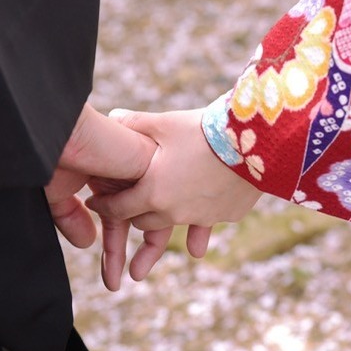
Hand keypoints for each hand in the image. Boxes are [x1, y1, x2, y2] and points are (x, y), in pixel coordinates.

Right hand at [45, 104, 159, 288]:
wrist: (58, 131)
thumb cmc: (52, 155)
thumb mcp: (59, 193)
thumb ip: (72, 217)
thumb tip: (90, 244)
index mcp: (109, 177)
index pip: (120, 218)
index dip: (116, 250)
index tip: (114, 280)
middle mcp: (130, 174)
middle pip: (145, 219)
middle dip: (138, 252)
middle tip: (131, 279)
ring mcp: (144, 169)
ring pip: (160, 212)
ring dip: (152, 245)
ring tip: (138, 274)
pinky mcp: (154, 165)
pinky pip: (168, 201)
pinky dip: (162, 226)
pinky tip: (153, 240)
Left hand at [87, 109, 261, 280]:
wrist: (255, 142)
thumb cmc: (203, 130)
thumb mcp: (164, 123)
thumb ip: (134, 123)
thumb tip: (112, 116)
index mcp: (152, 193)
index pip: (117, 208)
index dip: (103, 205)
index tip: (95, 203)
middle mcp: (174, 212)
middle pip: (143, 222)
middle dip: (131, 215)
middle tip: (125, 208)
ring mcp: (202, 217)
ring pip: (173, 225)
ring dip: (163, 223)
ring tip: (157, 223)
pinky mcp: (227, 215)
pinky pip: (207, 222)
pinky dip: (200, 223)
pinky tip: (199, 234)